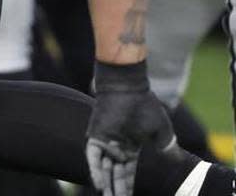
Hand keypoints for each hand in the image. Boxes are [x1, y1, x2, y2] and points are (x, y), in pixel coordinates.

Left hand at [86, 61, 176, 195]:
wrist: (127, 89)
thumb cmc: (145, 106)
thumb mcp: (161, 132)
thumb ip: (167, 148)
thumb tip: (179, 161)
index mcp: (131, 146)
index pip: (128, 170)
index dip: (129, 184)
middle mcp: (116, 146)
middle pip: (116, 172)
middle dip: (117, 188)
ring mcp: (105, 141)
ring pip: (104, 168)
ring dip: (106, 183)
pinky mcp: (96, 136)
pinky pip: (94, 157)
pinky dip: (96, 170)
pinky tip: (99, 184)